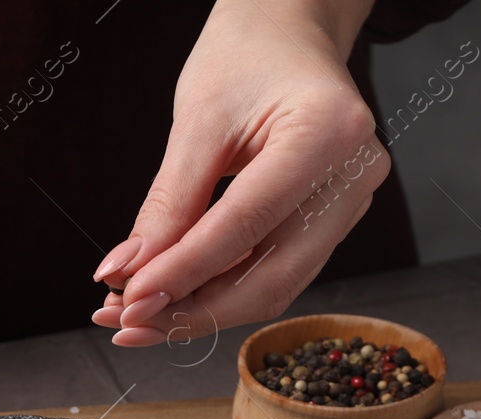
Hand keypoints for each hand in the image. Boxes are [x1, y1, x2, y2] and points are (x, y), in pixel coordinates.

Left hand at [92, 0, 387, 345]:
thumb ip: (167, 205)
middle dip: (192, 311)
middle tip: (127, 324)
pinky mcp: (334, 220)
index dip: (183, 274)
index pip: (246, 226)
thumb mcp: (196, 121)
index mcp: (328, 134)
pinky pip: (275, 271)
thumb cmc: (245, 57)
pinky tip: (172, 297)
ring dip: (201, 310)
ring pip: (273, 286)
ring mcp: (351, 202)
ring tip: (137, 316)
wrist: (287, 32)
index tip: (129, 302)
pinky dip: (220, 290)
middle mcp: (354, 176)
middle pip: (270, 277)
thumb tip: (127, 276)